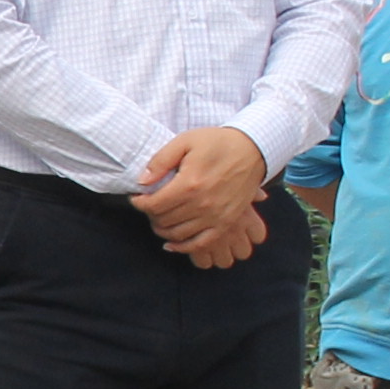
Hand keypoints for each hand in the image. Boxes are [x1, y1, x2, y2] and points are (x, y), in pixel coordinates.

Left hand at [132, 126, 275, 266]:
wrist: (252, 150)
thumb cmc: (217, 143)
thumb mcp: (185, 141)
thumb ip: (161, 161)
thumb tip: (142, 182)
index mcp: (189, 184)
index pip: (154, 205)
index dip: (140, 203)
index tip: (137, 198)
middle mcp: (202, 204)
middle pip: (164, 220)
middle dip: (150, 214)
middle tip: (150, 205)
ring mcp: (216, 217)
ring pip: (178, 234)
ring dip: (162, 230)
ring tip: (159, 219)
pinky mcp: (226, 223)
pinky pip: (200, 244)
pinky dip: (183, 247)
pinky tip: (171, 244)